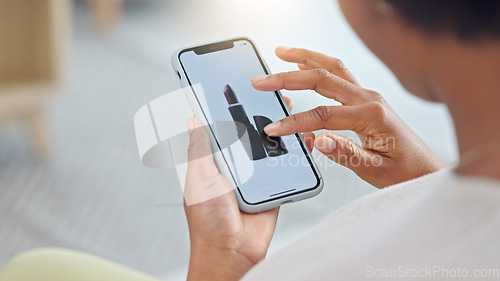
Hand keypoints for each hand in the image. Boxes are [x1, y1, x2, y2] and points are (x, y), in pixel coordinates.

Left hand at [184, 97, 309, 280]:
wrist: (232, 252)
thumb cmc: (208, 220)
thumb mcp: (200, 178)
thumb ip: (200, 148)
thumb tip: (193, 118)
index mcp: (213, 161)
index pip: (219, 127)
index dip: (223, 107)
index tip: (230, 85)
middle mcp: (234, 165)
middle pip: (247, 132)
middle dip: (256, 112)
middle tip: (265, 91)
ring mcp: (255, 175)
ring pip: (268, 146)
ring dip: (276, 129)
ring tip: (285, 107)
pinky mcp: (273, 186)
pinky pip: (284, 166)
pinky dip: (292, 154)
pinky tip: (299, 138)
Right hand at [252, 47, 445, 187]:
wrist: (425, 170)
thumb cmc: (404, 171)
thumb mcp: (375, 170)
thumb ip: (346, 154)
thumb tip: (317, 140)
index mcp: (371, 116)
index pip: (323, 115)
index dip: (295, 122)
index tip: (274, 128)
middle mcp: (370, 99)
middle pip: (323, 79)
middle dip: (288, 77)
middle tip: (262, 80)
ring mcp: (369, 96)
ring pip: (333, 68)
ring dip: (305, 58)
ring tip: (281, 52)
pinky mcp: (367, 99)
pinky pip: (340, 74)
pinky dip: (319, 65)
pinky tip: (306, 64)